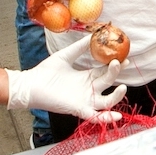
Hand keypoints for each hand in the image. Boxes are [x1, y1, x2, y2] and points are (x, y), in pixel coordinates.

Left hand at [6, 38, 126, 118]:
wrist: (30, 85)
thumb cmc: (45, 72)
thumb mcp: (65, 56)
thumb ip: (79, 47)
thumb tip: (92, 36)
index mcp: (86, 77)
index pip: (105, 71)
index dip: (116, 65)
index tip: (125, 56)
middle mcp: (88, 89)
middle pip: (108, 82)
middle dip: (116, 73)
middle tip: (120, 62)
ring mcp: (85, 100)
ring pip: (107, 102)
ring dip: (117, 96)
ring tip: (123, 87)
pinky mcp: (78, 109)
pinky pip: (95, 116)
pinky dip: (107, 118)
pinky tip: (117, 116)